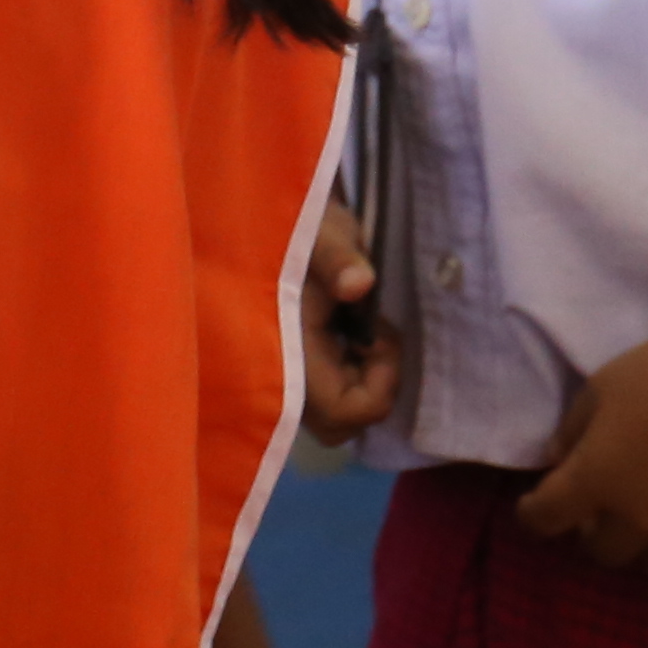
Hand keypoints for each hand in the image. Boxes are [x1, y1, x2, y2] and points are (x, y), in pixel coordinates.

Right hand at [301, 197, 400, 442]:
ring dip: (360, 380)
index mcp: (289, 353)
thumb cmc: (298, 230)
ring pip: (335, 414)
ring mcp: (287, 378)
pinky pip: (326, 397)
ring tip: (357, 333)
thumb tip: (360, 284)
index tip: (375, 336)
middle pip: (341, 424)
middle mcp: (284, 378)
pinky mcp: (292, 371)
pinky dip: (347, 373)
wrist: (269, 223)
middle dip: (371, 387)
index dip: (378, 384)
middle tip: (370, 340)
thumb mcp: (322, 235)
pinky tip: (343, 335)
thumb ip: (338, 258)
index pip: (344, 411)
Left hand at [515, 318, 647, 589]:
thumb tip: (556, 464)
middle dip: (595, 537)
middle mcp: (639, 515)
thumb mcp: (596, 392)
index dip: (534, 517)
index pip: (546, 520)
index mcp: (595, 480)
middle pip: (605, 554)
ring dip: (647, 559)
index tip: (536, 510)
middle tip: (602, 517)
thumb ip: (571, 434)